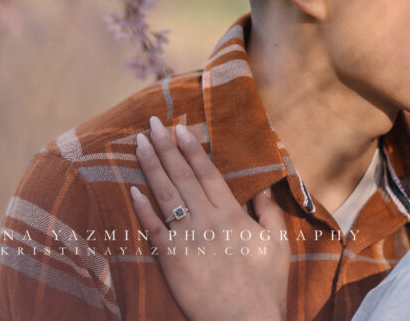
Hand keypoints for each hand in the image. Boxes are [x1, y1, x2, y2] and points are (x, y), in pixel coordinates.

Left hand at [130, 116, 288, 320]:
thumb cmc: (265, 286)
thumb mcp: (278, 244)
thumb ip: (269, 211)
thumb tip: (264, 185)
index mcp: (231, 214)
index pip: (207, 173)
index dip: (191, 149)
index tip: (179, 128)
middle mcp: (207, 220)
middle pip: (182, 177)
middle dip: (165, 147)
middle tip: (151, 123)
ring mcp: (187, 238)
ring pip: (165, 195)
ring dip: (151, 166)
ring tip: (138, 143)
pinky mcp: (172, 259)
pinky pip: (154, 229)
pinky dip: (142, 208)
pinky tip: (132, 188)